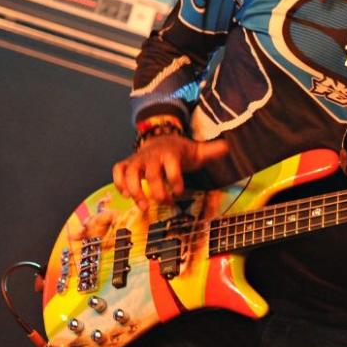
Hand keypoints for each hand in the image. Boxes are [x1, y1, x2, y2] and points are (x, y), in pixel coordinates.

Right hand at [112, 135, 228, 211]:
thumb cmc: (180, 151)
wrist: (160, 139)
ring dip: (134, 190)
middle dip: (157, 190)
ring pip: (129, 172)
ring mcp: (138, 159)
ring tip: (143, 207)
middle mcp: (152, 156)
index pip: (172, 166)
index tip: (180, 192)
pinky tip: (127, 195)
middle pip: (151, 173)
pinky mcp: (127, 163)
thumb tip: (229, 146)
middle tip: (166, 202)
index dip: (176, 181)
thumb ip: (211, 151)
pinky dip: (118, 182)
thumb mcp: (197, 150)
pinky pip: (117, 170)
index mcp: (171, 153)